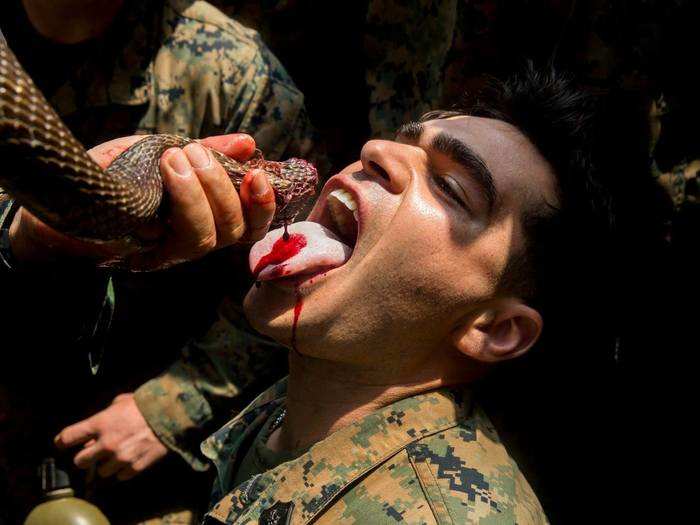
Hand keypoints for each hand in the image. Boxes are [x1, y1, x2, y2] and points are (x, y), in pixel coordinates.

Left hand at [8, 133, 276, 269]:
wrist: (62, 188)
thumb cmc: (116, 171)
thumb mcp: (166, 152)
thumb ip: (207, 151)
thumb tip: (248, 142)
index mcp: (204, 219)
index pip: (249, 225)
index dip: (263, 204)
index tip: (257, 173)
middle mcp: (191, 241)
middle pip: (232, 232)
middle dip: (221, 188)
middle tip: (193, 152)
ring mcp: (168, 252)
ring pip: (205, 239)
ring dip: (199, 196)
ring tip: (176, 158)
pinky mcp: (142, 255)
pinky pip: (174, 241)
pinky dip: (179, 205)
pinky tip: (165, 174)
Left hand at [54, 393, 166, 480]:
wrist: (171, 414)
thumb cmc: (144, 404)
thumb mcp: (120, 402)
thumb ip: (104, 416)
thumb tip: (95, 430)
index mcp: (100, 424)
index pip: (69, 437)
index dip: (62, 441)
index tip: (61, 444)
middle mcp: (107, 444)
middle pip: (80, 461)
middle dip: (85, 458)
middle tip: (92, 454)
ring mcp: (121, 457)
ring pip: (101, 472)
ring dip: (106, 465)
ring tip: (116, 456)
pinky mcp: (135, 467)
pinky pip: (121, 476)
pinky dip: (123, 470)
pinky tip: (130, 460)